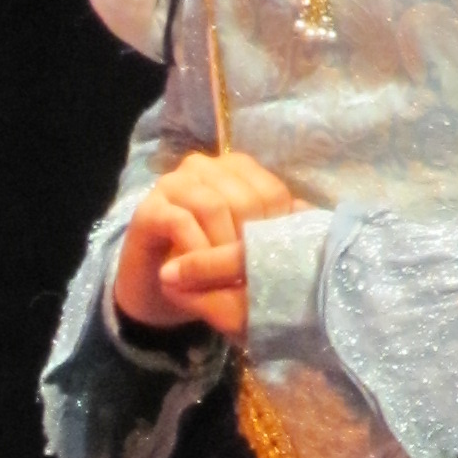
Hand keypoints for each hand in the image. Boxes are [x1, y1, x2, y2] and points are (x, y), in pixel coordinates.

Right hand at [113, 149, 300, 340]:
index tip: (270, 264)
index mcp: (234, 169)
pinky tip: (198, 276)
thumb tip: (309, 215)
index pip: (270, 191)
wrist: (159, 290)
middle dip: (248, 244)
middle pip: (243, 198)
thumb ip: (276, 229)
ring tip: (223, 278)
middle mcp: (203, 167)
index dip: (274, 230)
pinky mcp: (148, 208)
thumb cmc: (211, 268)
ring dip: (222, 249)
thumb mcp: (249, 250)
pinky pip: (180, 222)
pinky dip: (195, 252)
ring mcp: (173, 184)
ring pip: (213, 206)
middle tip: (247, 277)